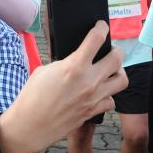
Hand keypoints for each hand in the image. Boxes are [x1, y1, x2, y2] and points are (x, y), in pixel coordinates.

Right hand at [0, 21, 126, 152]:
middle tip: (109, 50)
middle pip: (117, 58)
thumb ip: (65, 63)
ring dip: (117, 72)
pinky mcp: (93, 112)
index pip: (96, 39)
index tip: (101, 26)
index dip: (101, 28)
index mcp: (74, 66)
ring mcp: (94, 98)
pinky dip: (107, 95)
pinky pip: (111, 100)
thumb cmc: (31, 97)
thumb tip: (76, 59)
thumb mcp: (44, 70)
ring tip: (108, 72)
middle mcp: (89, 81)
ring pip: (122, 80)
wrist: (30, 125)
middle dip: (115, 50)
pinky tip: (98, 93)